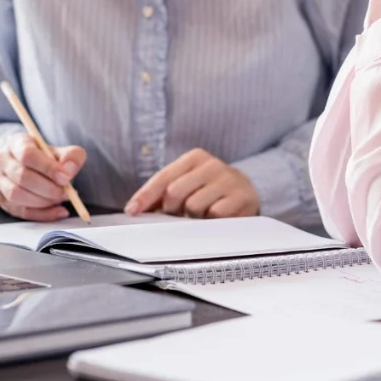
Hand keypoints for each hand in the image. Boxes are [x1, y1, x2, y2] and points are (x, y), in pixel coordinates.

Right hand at [0, 132, 86, 220]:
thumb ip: (70, 157)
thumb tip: (69, 170)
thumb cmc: (44, 157)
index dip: (47, 168)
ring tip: (61, 199)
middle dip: (48, 188)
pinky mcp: (2, 200)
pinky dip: (42, 214)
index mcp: (15, 143)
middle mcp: (2, 161)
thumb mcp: (60, 151)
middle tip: (67, 193)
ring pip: (17, 195)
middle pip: (21, 177)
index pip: (27, 155)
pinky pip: (20, 211)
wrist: (27, 165)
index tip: (65, 178)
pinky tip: (58, 211)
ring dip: (43, 201)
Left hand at [125, 149, 258, 218]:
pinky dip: (210, 222)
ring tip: (201, 214)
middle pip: (175, 192)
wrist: (248, 192)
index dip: (145, 195)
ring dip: (193, 217)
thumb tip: (136, 208)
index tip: (132, 210)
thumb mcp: (188, 183)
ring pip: (193, 206)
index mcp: (195, 158)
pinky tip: (216, 218)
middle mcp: (212, 165)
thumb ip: (163, 193)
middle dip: (172, 208)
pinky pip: (214, 216)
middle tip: (180, 213)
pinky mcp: (241, 198)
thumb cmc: (210, 190)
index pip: (163, 177)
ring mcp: (228, 180)